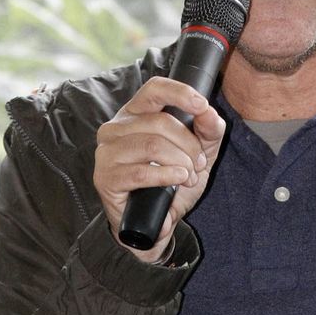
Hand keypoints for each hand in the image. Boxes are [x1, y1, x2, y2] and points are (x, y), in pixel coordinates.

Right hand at [93, 77, 226, 259]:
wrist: (154, 225)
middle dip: (188, 145)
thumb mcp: (198, 154)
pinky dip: (167, 176)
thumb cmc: (171, 184)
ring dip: (180, 163)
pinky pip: (141, 172)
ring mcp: (106, 153)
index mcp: (134, 114)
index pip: (154, 89)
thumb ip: (208, 131)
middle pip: (159, 122)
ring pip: (152, 145)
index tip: (202, 106)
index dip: (179, 93)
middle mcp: (114, 129)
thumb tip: (210, 113)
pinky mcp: (105, 178)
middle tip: (198, 164)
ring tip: (188, 177)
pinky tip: (177, 181)